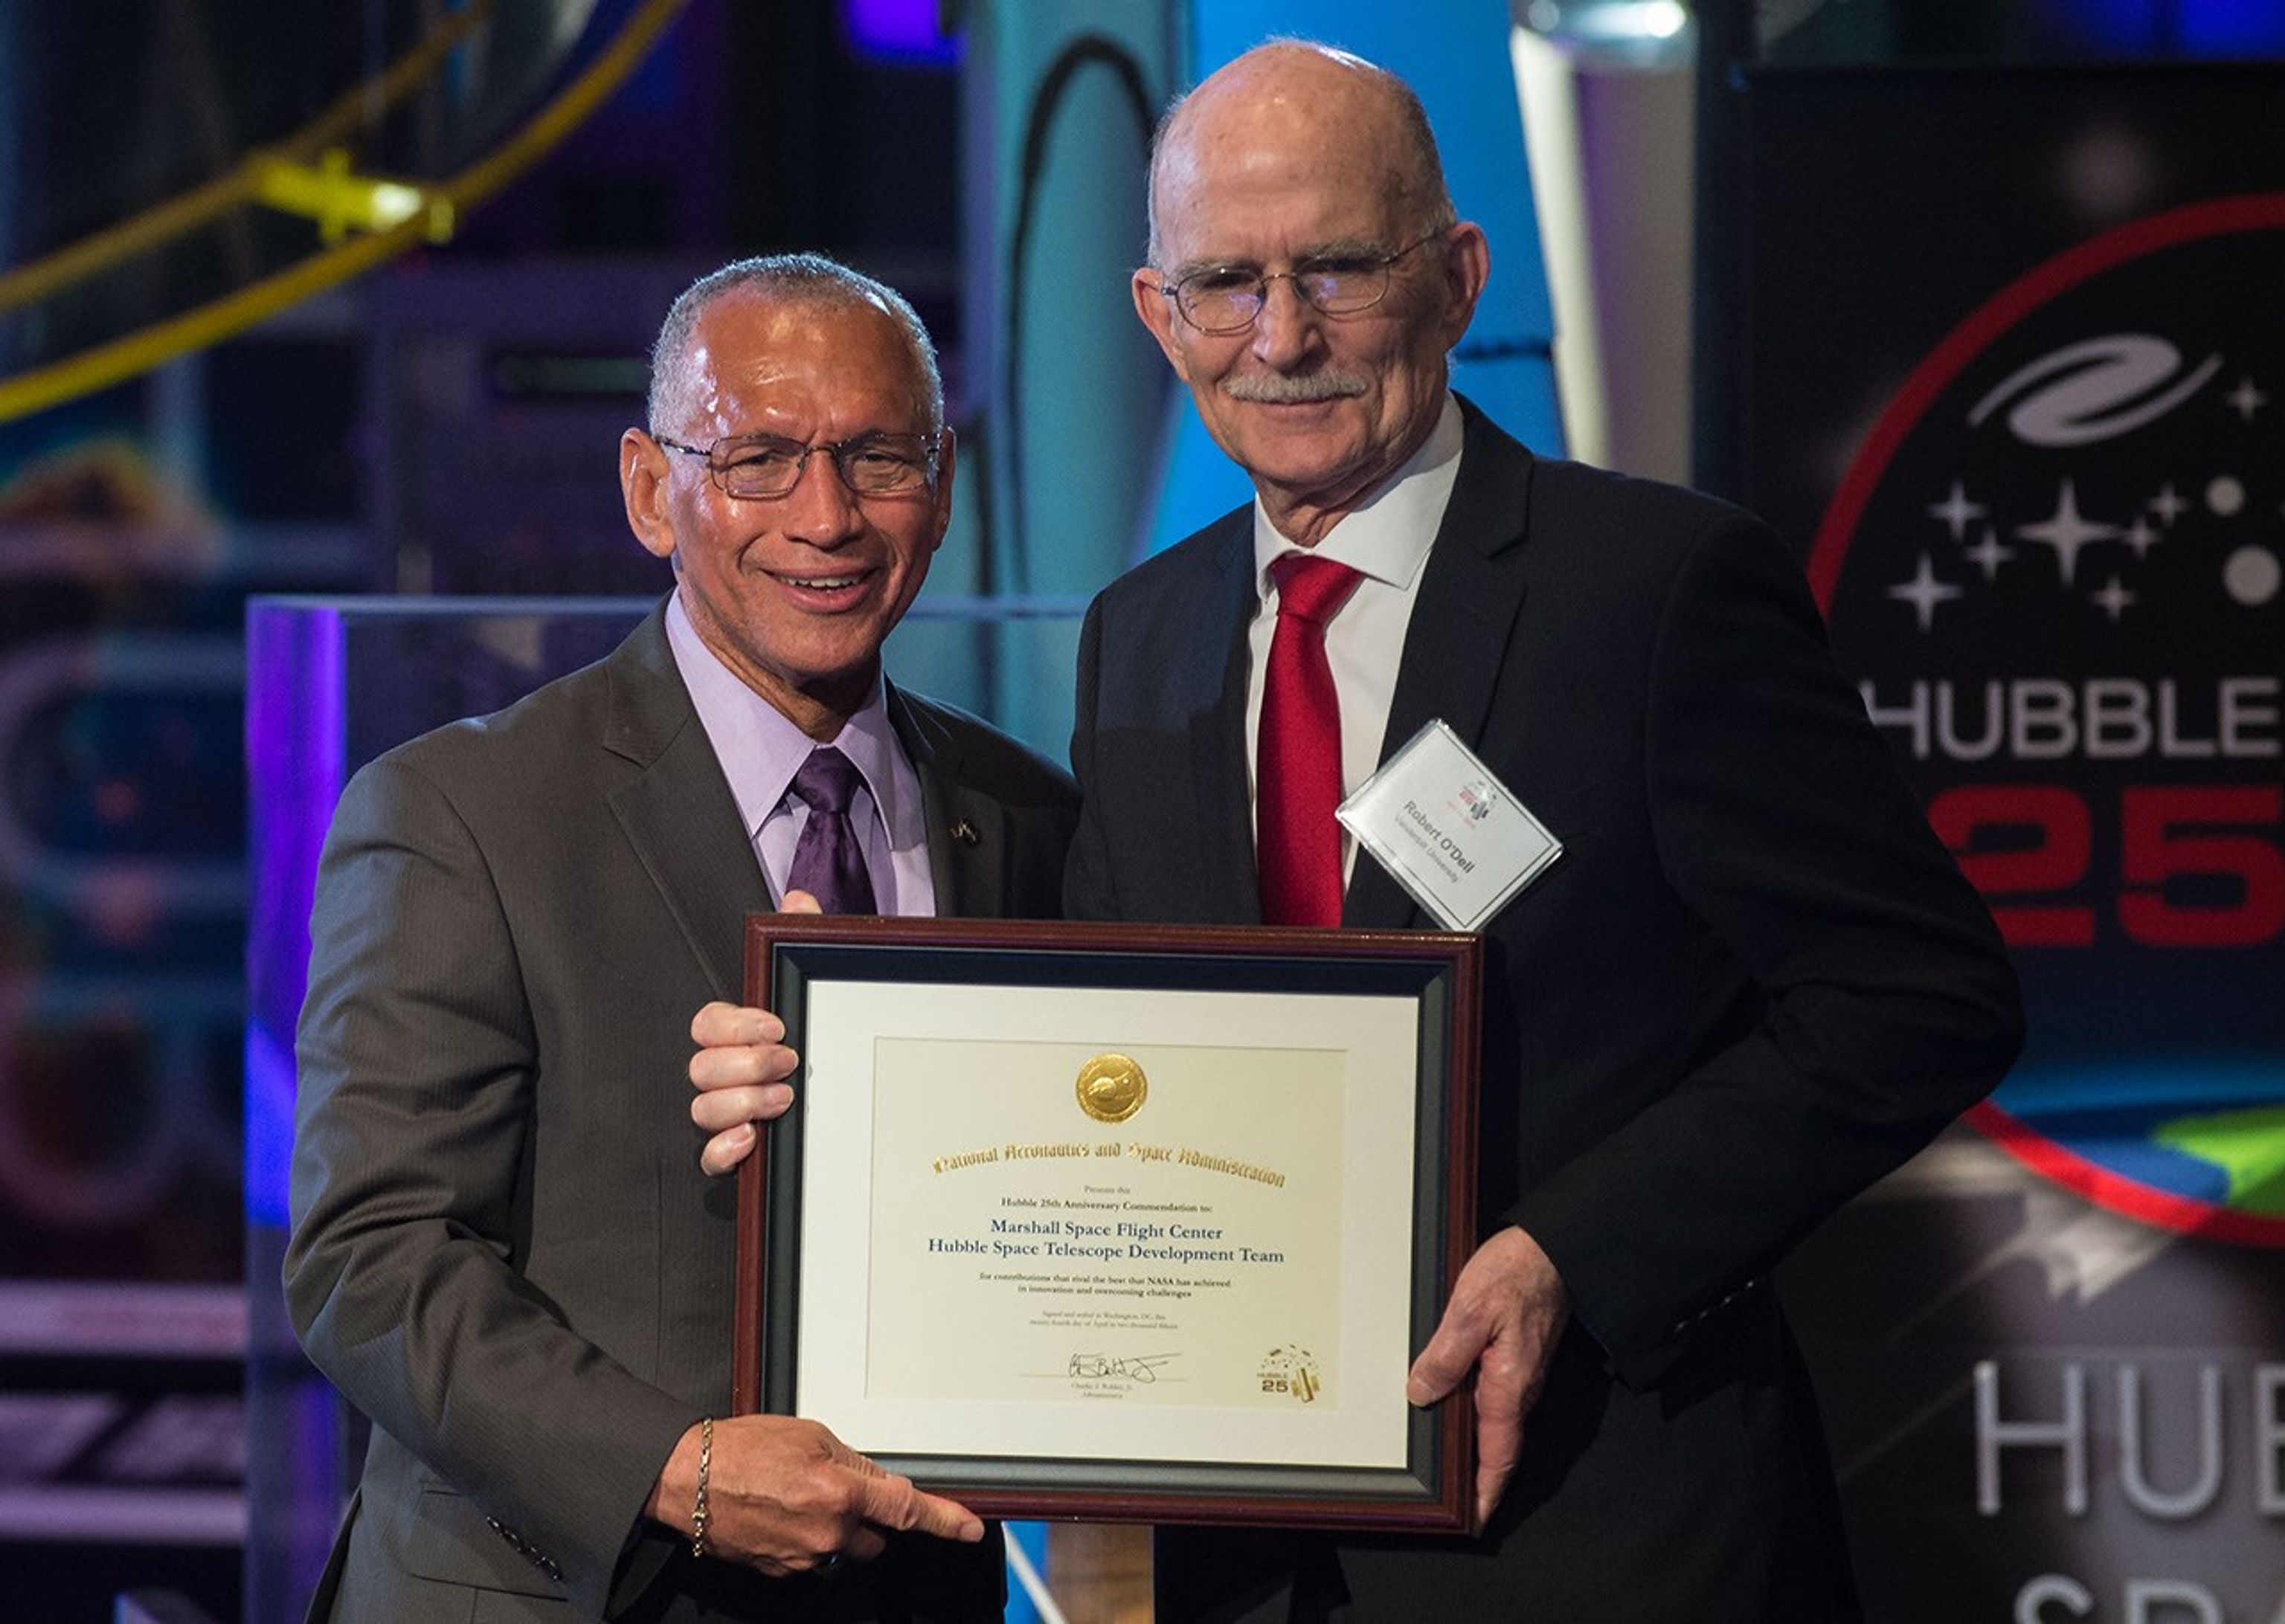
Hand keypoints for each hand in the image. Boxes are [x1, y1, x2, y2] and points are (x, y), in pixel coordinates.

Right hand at [647, 1415, 982, 1575]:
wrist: (691, 1479)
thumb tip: (878, 1483)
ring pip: (844, 1548)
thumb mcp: (812, 1435)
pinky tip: (781, 1512)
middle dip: (866, 1514)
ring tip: (797, 1496)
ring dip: (835, 1527)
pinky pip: (812, 1556)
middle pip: (876, 1534)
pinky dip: (806, 1537)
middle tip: (831, 1486)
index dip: (945, 1521)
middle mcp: (828, 1532)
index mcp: (841, 1493)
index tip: (970, 1528)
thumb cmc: (743, 1450)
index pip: (908, 1510)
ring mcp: (805, 1557)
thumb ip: (854, 1462)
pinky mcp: (783, 1570)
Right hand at [687, 893, 819, 1175]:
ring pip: (701, 1109)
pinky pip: (709, 1158)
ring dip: (741, 1103)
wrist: (860, 1094)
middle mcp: (726, 1074)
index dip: (735, 1025)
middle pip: (701, 1068)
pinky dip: (724, 1151)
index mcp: (738, 1035)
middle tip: (790, 1061)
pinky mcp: (739, 1150)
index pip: (707, 1024)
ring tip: (785, 1099)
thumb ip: (807, 938)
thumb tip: (798, 900)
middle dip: (746, 1064)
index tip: (778, 1026)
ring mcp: (729, 1113)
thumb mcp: (824, 986)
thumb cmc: (827, 1036)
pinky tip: (753, 1140)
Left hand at [1405, 1225, 1567, 1525]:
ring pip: (1498, 1423)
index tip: (1473, 1518)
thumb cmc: (1515, 1275)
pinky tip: (1460, 1409)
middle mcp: (1520, 1388)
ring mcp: (1523, 1374)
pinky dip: (1482, 1417)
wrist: (1553, 1248)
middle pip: (1498, 1447)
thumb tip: (1422, 1393)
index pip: (1498, 1456)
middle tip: (1457, 1500)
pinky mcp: (1520, 1357)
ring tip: (1454, 1466)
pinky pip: (1499, 1399)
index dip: (1486, 1492)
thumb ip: (1444, 1357)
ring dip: (1480, 1448)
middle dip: (1480, 1478)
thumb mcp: (1468, 1313)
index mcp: (1508, 1386)